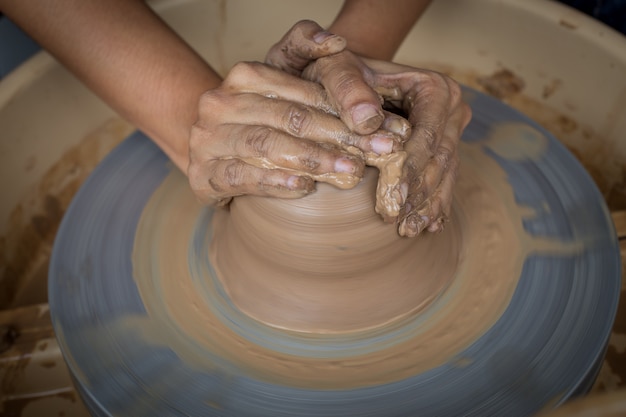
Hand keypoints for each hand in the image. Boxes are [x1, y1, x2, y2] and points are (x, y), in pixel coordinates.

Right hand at [188, 61, 404, 205]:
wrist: (217, 150)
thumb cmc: (263, 115)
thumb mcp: (283, 75)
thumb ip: (306, 46)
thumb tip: (337, 42)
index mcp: (244, 76)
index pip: (301, 92)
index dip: (346, 109)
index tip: (385, 127)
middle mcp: (220, 104)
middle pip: (289, 118)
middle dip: (340, 136)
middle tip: (378, 151)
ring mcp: (208, 139)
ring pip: (266, 145)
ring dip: (313, 158)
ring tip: (349, 169)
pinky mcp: (203, 174)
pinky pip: (241, 176)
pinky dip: (275, 181)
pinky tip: (304, 185)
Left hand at [302, 52, 471, 235]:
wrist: (349, 71)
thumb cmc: (340, 70)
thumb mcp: (335, 70)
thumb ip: (347, 89)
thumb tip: (367, 122)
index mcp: (434, 88)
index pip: (425, 135)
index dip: (409, 168)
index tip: (392, 196)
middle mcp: (451, 108)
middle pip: (439, 158)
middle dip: (418, 193)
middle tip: (397, 222)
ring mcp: (450, 129)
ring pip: (445, 172)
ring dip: (427, 204)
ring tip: (408, 230)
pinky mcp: (443, 145)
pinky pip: (445, 177)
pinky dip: (435, 202)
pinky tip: (427, 227)